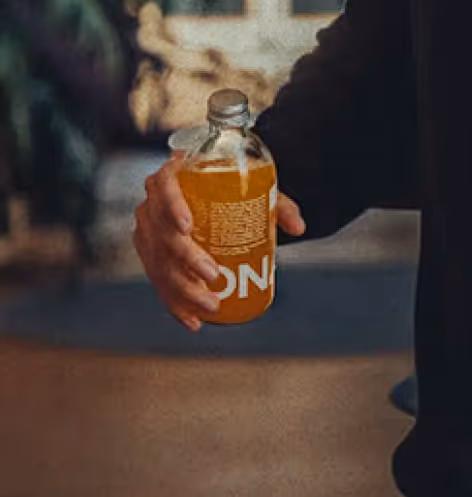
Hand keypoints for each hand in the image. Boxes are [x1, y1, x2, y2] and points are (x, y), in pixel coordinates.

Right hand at [132, 154, 304, 331]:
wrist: (207, 187)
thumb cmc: (230, 183)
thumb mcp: (254, 186)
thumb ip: (277, 204)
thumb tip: (298, 227)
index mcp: (175, 174)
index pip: (164, 186)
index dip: (171, 207)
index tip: (188, 228)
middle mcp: (154, 202)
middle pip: (162, 233)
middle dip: (186, 260)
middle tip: (214, 276)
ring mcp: (148, 229)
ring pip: (158, 263)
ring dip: (183, 290)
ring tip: (211, 306)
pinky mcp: (149, 253)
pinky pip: (158, 280)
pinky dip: (175, 304)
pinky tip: (193, 321)